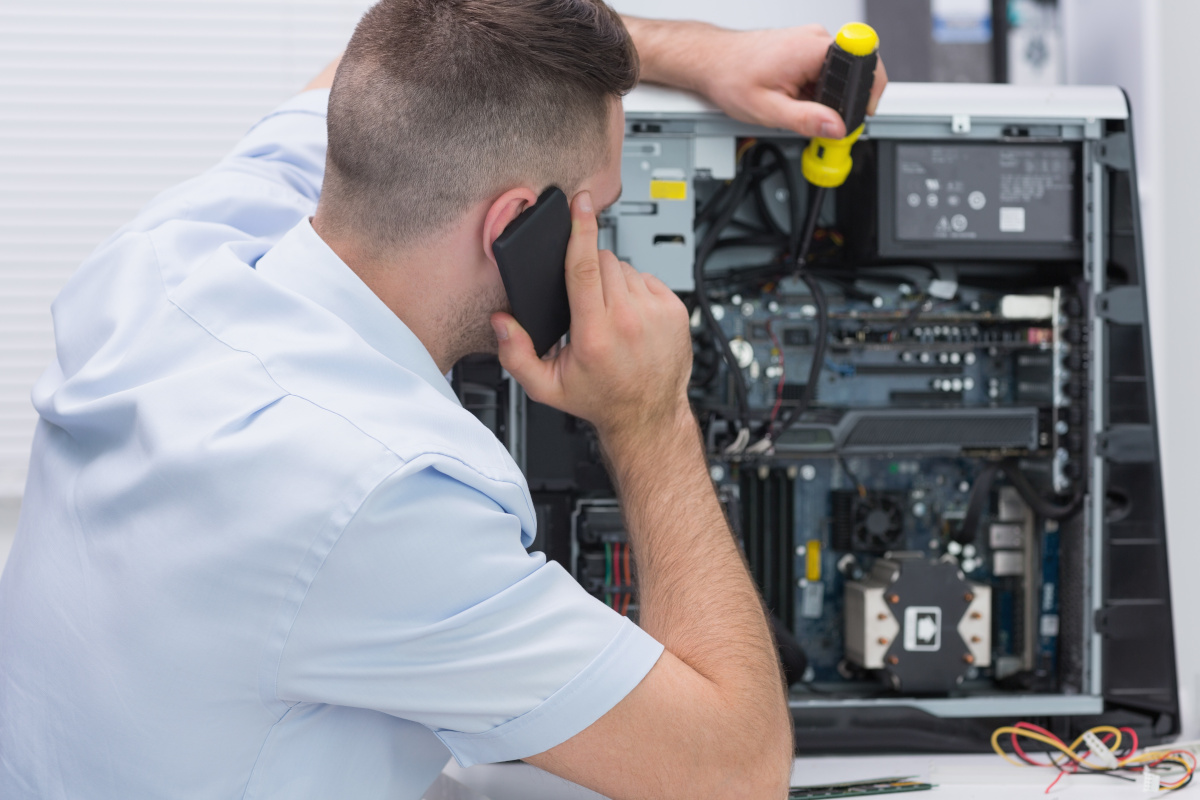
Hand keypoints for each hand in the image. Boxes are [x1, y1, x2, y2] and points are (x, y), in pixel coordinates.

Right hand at [491, 191, 692, 442]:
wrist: (649, 415)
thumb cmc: (600, 399)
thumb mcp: (546, 387)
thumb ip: (515, 355)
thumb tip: (501, 322)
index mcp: (594, 333)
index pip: (585, 267)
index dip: (580, 228)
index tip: (580, 203)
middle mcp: (628, 320)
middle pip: (603, 262)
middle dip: (589, 271)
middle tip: (587, 304)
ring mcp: (656, 313)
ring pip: (626, 268)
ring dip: (613, 282)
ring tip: (611, 315)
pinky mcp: (674, 310)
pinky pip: (647, 278)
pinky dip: (635, 290)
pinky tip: (630, 316)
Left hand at [697, 24, 887, 138]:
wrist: (711, 61)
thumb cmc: (730, 77)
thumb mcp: (768, 109)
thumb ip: (806, 120)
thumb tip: (837, 128)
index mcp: (812, 49)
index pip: (865, 62)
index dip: (870, 91)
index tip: (861, 114)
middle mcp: (816, 39)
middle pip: (854, 73)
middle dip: (844, 103)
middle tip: (824, 125)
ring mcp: (811, 42)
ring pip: (840, 76)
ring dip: (826, 99)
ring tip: (798, 108)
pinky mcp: (806, 49)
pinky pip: (825, 73)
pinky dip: (816, 92)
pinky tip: (795, 99)